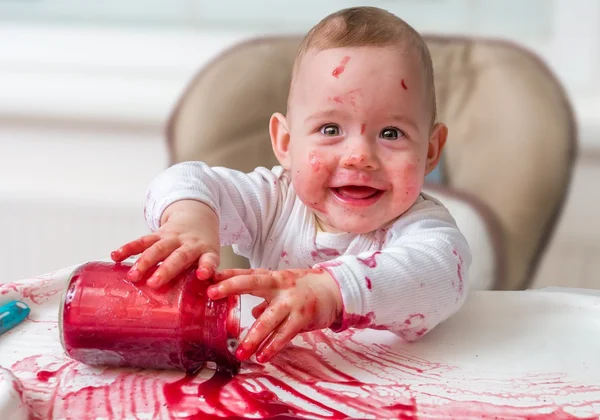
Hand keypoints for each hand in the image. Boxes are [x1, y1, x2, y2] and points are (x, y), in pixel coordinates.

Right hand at [110, 200, 219, 287]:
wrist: (197, 217)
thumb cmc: (202, 246)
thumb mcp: (210, 258)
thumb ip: (204, 277)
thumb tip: (203, 307)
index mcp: (206, 252)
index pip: (208, 260)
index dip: (206, 267)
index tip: (202, 275)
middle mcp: (189, 244)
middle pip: (178, 256)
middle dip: (165, 270)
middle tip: (154, 283)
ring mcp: (173, 238)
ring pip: (157, 248)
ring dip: (144, 261)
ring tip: (132, 276)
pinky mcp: (158, 233)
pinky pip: (142, 240)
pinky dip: (129, 248)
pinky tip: (116, 256)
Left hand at [208, 268, 342, 362]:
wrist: (335, 290)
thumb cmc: (306, 288)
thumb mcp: (284, 288)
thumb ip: (266, 299)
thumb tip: (252, 312)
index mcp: (273, 278)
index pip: (246, 273)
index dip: (228, 275)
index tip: (208, 276)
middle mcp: (280, 286)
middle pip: (252, 283)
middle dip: (231, 287)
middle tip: (212, 293)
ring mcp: (291, 302)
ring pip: (269, 319)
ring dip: (253, 336)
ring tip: (240, 352)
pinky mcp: (302, 318)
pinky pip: (285, 334)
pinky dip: (273, 346)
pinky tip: (262, 356)